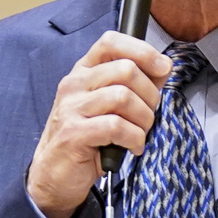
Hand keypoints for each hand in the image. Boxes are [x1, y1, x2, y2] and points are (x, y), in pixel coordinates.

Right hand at [27, 32, 172, 217]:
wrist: (54, 175)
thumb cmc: (87, 139)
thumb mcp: (110, 106)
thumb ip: (135, 84)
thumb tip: (163, 66)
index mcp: (83, 72)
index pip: (111, 41)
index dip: (143, 50)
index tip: (163, 67)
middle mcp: (74, 84)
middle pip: (126, 70)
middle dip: (149, 95)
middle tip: (147, 116)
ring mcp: (71, 108)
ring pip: (124, 97)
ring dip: (143, 119)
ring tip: (140, 133)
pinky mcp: (74, 133)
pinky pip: (117, 126)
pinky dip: (134, 138)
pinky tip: (132, 147)